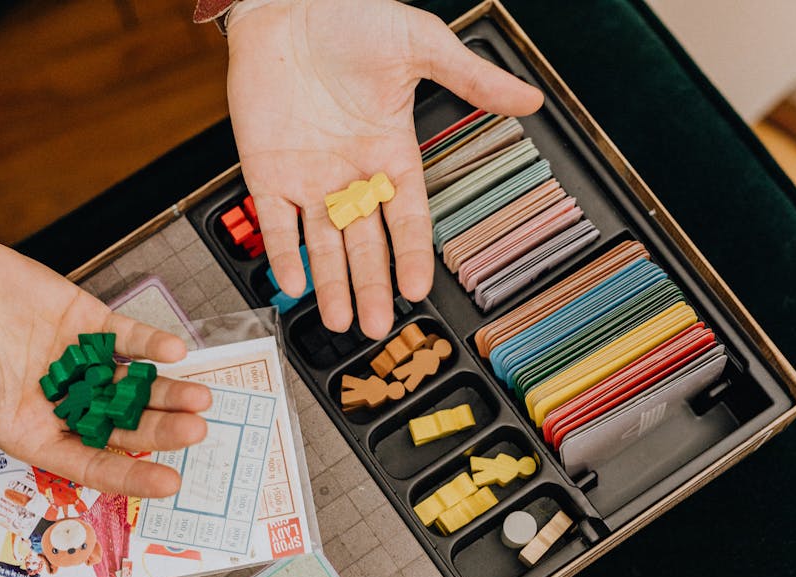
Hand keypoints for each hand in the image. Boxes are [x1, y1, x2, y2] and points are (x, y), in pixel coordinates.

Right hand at [0, 198, 211, 531]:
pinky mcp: (80, 318)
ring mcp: (73, 359)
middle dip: (159, 431)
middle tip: (194, 433)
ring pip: (130, 383)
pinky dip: (150, 342)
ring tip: (198, 397)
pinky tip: (174, 349)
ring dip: (165, 391)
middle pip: (120, 426)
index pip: (87, 463)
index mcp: (25, 429)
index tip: (166, 483)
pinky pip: (124, 335)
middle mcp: (57, 400)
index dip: (128, 475)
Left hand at [227, 0, 543, 338]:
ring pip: (321, 242)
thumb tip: (530, 99)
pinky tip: (293, 281)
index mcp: (389, 152)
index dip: (411, 254)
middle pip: (364, 243)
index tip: (416, 289)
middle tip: (377, 326)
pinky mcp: (264, 168)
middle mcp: (349, 173)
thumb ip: (471, 80)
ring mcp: (306, 175)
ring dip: (330, 283)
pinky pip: (275, 219)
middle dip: (370, 285)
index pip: (406, 217)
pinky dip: (283, 251)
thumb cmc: (352, 16)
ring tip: (340, 321)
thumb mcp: (420, 46)